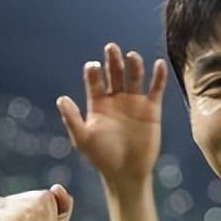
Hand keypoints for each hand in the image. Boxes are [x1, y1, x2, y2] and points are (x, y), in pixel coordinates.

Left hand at [57, 43, 166, 185]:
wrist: (126, 173)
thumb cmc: (102, 157)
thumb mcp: (83, 139)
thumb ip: (72, 119)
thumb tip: (61, 99)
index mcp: (98, 103)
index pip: (95, 81)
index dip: (93, 72)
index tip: (93, 67)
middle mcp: (116, 99)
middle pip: (114, 73)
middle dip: (112, 60)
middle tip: (110, 48)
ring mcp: (134, 102)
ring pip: (134, 77)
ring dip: (133, 65)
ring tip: (131, 56)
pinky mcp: (151, 109)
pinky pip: (156, 89)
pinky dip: (158, 77)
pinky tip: (159, 64)